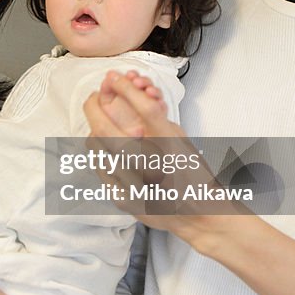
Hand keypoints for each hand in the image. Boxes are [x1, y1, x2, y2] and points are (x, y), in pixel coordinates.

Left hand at [85, 70, 246, 234]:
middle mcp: (152, 166)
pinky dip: (99, 154)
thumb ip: (156, 119)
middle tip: (95, 97)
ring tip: (100, 124)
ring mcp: (134, 185)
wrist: (199, 216)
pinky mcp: (124, 200)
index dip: (125, 88)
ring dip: (96, 130)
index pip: (144, 108)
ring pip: (98, 149)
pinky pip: (100, 169)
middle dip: (95, 106)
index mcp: (171, 147)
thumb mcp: (180, 139)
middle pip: (108, 129)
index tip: (114, 78)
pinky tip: (105, 150)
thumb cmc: (193, 174)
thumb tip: (133, 97)